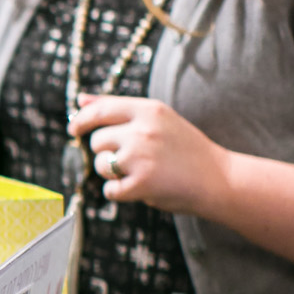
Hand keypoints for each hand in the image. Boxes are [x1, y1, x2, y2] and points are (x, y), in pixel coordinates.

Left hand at [68, 94, 229, 214]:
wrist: (219, 179)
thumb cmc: (186, 150)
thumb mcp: (159, 119)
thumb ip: (119, 109)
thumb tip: (80, 100)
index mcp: (149, 110)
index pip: (101, 109)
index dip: (82, 120)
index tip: (74, 128)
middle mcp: (142, 130)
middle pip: (97, 140)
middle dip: (107, 152)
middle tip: (132, 159)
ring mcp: (140, 157)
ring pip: (101, 165)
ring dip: (113, 173)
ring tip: (141, 172)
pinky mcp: (140, 183)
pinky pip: (110, 190)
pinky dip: (120, 193)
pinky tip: (140, 188)